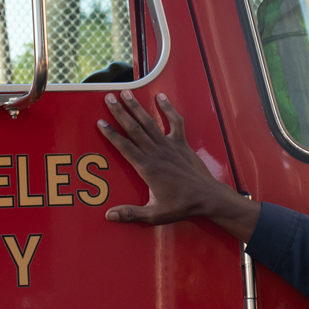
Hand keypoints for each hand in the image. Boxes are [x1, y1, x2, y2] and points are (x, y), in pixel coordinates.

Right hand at [97, 90, 260, 240]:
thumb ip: (131, 213)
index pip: (125, 147)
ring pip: (150, 123)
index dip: (111, 134)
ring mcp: (170, 146)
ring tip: (126, 93)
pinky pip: (176, 122)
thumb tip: (109, 216)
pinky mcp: (182, 144)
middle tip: (109, 98)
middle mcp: (157, 153)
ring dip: (137, 107)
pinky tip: (161, 97)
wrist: (207, 197)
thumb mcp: (154, 214)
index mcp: (147, 168)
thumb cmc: (181, 205)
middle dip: (120, 112)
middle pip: (134, 129)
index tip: (100, 123)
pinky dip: (168, 109)